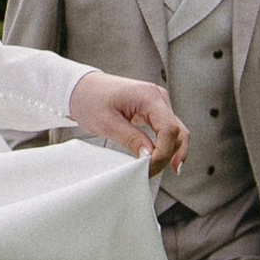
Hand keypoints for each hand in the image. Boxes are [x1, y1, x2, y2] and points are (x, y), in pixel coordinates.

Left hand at [70, 72, 188, 172]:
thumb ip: (131, 139)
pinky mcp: (154, 110)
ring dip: (170, 153)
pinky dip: (166, 146)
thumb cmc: (91, 99)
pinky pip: (168, 131)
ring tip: (154, 168)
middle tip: (151, 172)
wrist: (82, 88)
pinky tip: (159, 159)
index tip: (149, 167)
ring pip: (177, 133)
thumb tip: (149, 156)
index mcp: (148, 96)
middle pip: (178, 132)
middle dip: (169, 155)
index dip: (163, 152)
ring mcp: (158, 103)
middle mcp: (158, 97)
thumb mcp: (107, 123)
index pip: (169, 129)